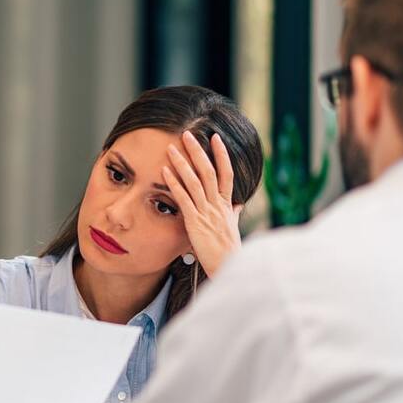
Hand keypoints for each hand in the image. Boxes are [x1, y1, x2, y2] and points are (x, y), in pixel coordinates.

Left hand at [161, 131, 243, 276]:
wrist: (228, 268)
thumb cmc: (229, 251)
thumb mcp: (232, 228)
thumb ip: (233, 213)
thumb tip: (238, 204)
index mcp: (226, 204)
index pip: (226, 173)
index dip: (221, 154)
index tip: (214, 137)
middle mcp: (218, 205)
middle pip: (209, 171)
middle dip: (197, 151)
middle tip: (187, 134)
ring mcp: (207, 212)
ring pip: (195, 181)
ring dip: (182, 163)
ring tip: (171, 147)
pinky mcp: (195, 222)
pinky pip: (183, 199)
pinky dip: (173, 183)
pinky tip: (164, 171)